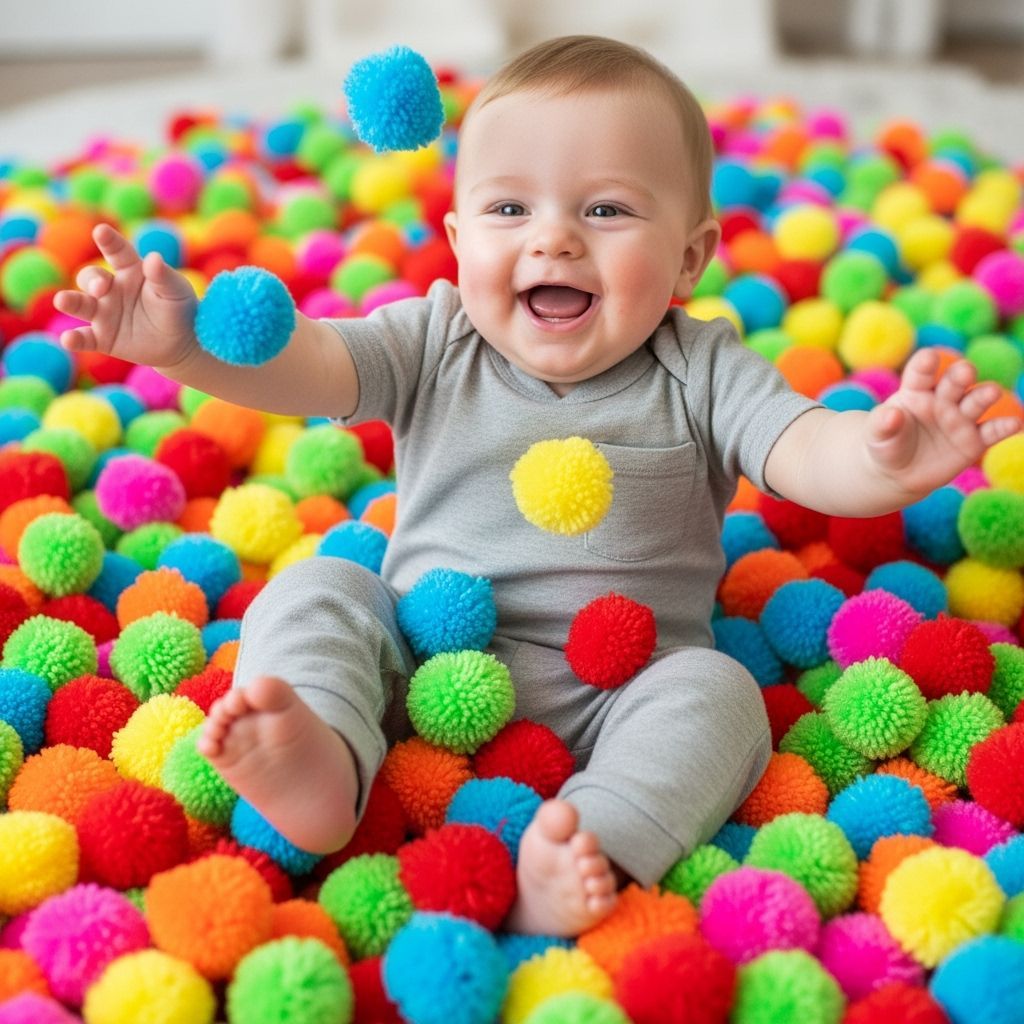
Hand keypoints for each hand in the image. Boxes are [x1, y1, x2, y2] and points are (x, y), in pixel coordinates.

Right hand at [53, 223, 198, 369]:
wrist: (181, 343)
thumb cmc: (178, 308)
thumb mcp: (175, 291)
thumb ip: (162, 276)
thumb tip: (154, 258)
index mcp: (130, 269)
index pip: (117, 251)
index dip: (108, 240)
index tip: (101, 231)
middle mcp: (111, 288)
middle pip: (92, 277)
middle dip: (92, 280)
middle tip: (101, 287)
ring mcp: (104, 312)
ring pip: (80, 304)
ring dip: (69, 301)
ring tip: (61, 300)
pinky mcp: (102, 337)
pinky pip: (84, 337)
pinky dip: (74, 339)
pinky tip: (68, 340)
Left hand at [866, 348, 1021, 495]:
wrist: (898, 472)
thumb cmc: (885, 445)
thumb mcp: (877, 436)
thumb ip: (882, 424)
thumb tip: (891, 414)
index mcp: (916, 391)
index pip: (921, 372)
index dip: (925, 364)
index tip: (929, 357)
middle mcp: (942, 399)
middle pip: (954, 382)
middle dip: (960, 375)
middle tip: (965, 371)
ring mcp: (960, 418)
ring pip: (976, 401)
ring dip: (985, 395)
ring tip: (990, 393)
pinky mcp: (974, 440)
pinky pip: (991, 431)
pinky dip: (1003, 427)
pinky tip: (1013, 424)